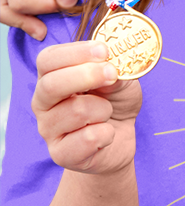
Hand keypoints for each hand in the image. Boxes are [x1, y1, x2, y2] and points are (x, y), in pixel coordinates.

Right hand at [2, 0, 110, 39]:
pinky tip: (41, 16)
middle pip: (2, 5)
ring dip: (21, 18)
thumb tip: (64, 5)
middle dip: (22, 21)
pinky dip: (24, 9)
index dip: (44, 7)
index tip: (69, 1)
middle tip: (43, 33)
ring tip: (40, 30)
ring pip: (3, 4)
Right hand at [31, 40, 141, 175]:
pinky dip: (107, 134)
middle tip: (112, 74)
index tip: (104, 51)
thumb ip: (114, 71)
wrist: (119, 140)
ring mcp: (48, 129)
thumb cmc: (115, 103)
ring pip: (77, 111)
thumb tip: (109, 68)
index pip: (48, 59)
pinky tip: (106, 134)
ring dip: (104, 109)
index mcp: (52, 77)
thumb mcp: (121, 80)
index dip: (76, 53)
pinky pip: (88, 138)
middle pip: (51, 85)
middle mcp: (43, 102)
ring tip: (107, 113)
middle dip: (87, 76)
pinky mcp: (60, 154)